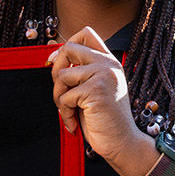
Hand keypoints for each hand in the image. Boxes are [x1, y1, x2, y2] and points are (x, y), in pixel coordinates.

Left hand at [47, 26, 142, 161]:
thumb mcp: (94, 88)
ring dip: (58, 97)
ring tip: (68, 111)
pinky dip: (64, 113)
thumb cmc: (105, 120)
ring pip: (62, 75)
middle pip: (69, 48)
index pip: (86, 33)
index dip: (66, 45)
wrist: (122, 142)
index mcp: (109, 62)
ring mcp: (103, 75)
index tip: (58, 63)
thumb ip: (81, 71)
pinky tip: (74, 123)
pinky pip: (64, 96)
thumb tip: (52, 55)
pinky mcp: (95, 90)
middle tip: (61, 90)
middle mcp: (108, 64)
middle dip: (56, 70)